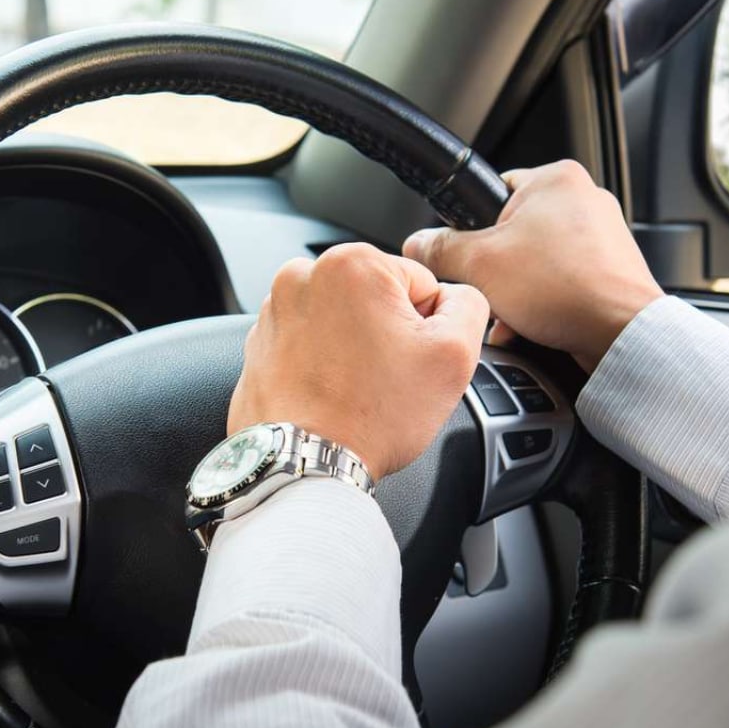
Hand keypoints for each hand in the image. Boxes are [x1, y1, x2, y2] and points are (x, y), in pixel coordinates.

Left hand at [229, 243, 489, 479]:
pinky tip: (331, 393)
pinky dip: (324, 363)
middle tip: (385, 377)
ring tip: (356, 388)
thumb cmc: (372, 416)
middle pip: (376, 297)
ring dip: (355, 347)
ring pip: (342, 320)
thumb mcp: (454, 355)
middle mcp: (302, 277)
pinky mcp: (259, 343)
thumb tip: (454, 296)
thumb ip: (469, 306)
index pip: (419, 282)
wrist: (307, 464)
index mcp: (351, 263)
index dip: (427, 326)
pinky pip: (309, 343)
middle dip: (388, 333)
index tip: (410, 358)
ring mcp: (274, 311)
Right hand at [403, 160, 663, 370]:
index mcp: (556, 179)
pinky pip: (560, 282)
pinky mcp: (610, 270)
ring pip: (535, 261)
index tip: (465, 254)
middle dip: (494, 270)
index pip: (492, 192)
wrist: (621, 334)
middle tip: (488, 289)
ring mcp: (602, 236)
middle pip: (512, 232)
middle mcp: (584, 199)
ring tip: (513, 312)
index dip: (469, 228)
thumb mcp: (480, 264)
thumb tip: (420, 243)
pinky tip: (532, 324)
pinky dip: (542, 303)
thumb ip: (441, 249)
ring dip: (515, 292)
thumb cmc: (567, 289)